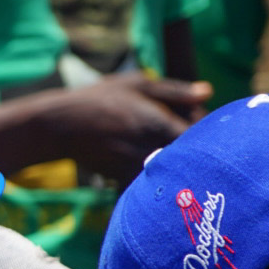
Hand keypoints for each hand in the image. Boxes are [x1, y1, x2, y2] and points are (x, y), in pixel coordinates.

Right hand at [47, 73, 212, 182]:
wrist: (60, 126)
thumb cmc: (99, 99)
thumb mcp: (136, 84)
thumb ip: (174, 91)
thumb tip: (208, 93)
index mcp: (159, 124)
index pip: (201, 137)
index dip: (207, 134)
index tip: (199, 126)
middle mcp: (151, 149)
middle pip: (189, 159)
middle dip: (194, 152)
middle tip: (186, 141)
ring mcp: (136, 167)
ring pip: (170, 174)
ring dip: (176, 167)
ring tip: (166, 152)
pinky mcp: (123, 179)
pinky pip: (148, 184)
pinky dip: (155, 180)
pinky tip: (151, 169)